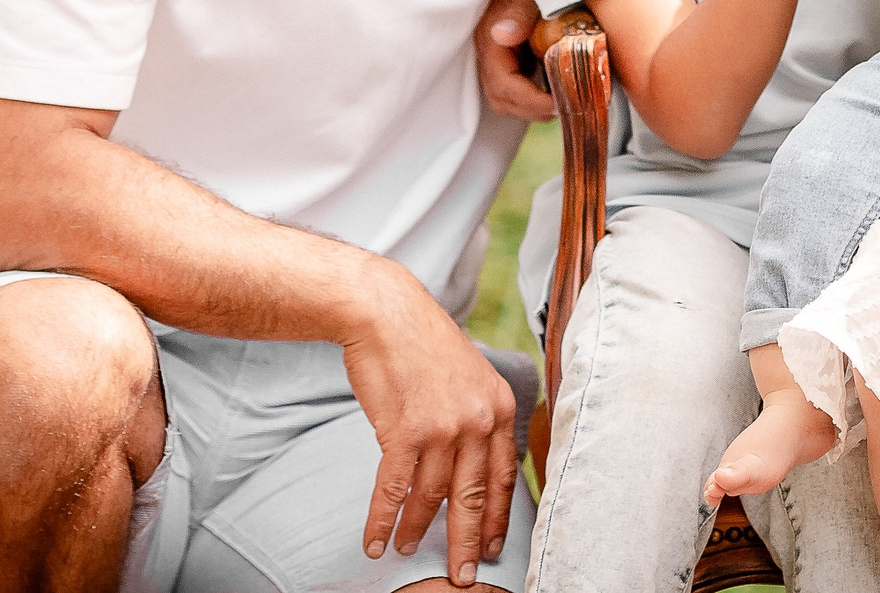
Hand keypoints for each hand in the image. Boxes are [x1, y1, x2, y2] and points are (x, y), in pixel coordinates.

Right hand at [343, 261, 521, 580]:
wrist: (387, 313)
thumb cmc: (424, 344)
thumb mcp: (471, 377)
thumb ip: (479, 418)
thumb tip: (477, 464)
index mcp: (500, 407)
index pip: (504, 477)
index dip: (499, 519)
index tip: (494, 548)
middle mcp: (478, 421)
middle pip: (474, 498)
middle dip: (467, 543)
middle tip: (462, 577)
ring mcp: (443, 427)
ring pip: (431, 498)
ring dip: (415, 531)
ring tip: (405, 550)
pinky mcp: (405, 431)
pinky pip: (395, 491)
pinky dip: (382, 520)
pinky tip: (374, 541)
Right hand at [475, 0, 555, 122]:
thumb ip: (518, 11)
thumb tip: (503, 35)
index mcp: (490, 38)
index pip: (503, 86)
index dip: (530, 102)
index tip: (560, 104)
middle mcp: (490, 51)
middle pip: (502, 99)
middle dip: (532, 110)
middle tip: (566, 108)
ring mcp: (499, 55)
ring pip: (507, 97)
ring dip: (532, 107)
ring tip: (564, 103)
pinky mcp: (511, 54)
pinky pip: (517, 84)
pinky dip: (535, 95)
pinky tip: (559, 88)